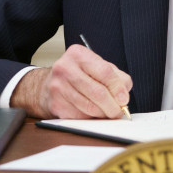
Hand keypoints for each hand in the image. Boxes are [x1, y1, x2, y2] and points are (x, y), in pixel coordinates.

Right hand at [10, 44, 131, 119]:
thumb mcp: (97, 67)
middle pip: (98, 92)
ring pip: (90, 107)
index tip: (124, 99)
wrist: (48, 85)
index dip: (118, 88)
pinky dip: (90, 118)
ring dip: (103, 114)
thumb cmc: (78, 75)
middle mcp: (65, 68)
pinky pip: (80, 117)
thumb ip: (116, 77)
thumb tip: (124, 95)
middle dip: (112, 106)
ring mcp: (58, 87)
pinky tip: (91, 112)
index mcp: (78, 54)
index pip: (105, 72)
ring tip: (106, 112)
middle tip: (118, 111)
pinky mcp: (56, 105)